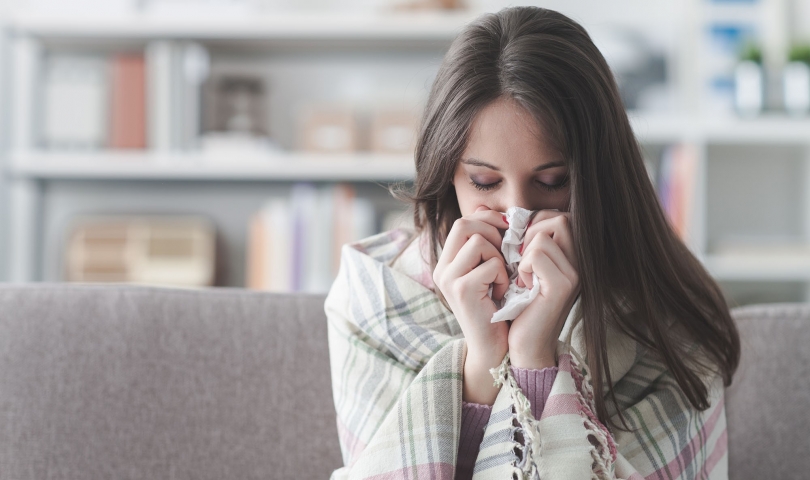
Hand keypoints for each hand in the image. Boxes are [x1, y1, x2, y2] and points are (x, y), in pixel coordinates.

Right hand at [432, 206, 508, 403]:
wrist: (494, 348)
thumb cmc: (497, 309)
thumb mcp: (490, 271)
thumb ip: (487, 243)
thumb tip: (490, 210)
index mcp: (447, 262)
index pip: (463, 221)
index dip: (488, 220)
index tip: (508, 232)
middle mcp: (442, 268)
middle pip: (466, 224)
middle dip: (494, 233)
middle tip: (506, 254)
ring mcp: (449, 279)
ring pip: (479, 241)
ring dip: (499, 257)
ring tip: (501, 278)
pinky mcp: (461, 290)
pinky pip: (491, 264)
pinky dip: (503, 276)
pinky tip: (502, 293)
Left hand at [508, 210, 579, 369]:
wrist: (524, 345)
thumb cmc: (519, 306)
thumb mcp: (521, 267)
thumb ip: (519, 240)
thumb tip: (494, 211)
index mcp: (573, 257)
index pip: (559, 217)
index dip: (535, 224)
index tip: (521, 249)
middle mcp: (580, 263)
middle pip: (559, 219)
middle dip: (531, 233)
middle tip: (520, 260)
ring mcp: (575, 274)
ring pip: (543, 236)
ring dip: (524, 254)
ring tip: (523, 277)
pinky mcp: (562, 286)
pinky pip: (536, 255)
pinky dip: (523, 267)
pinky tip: (524, 286)